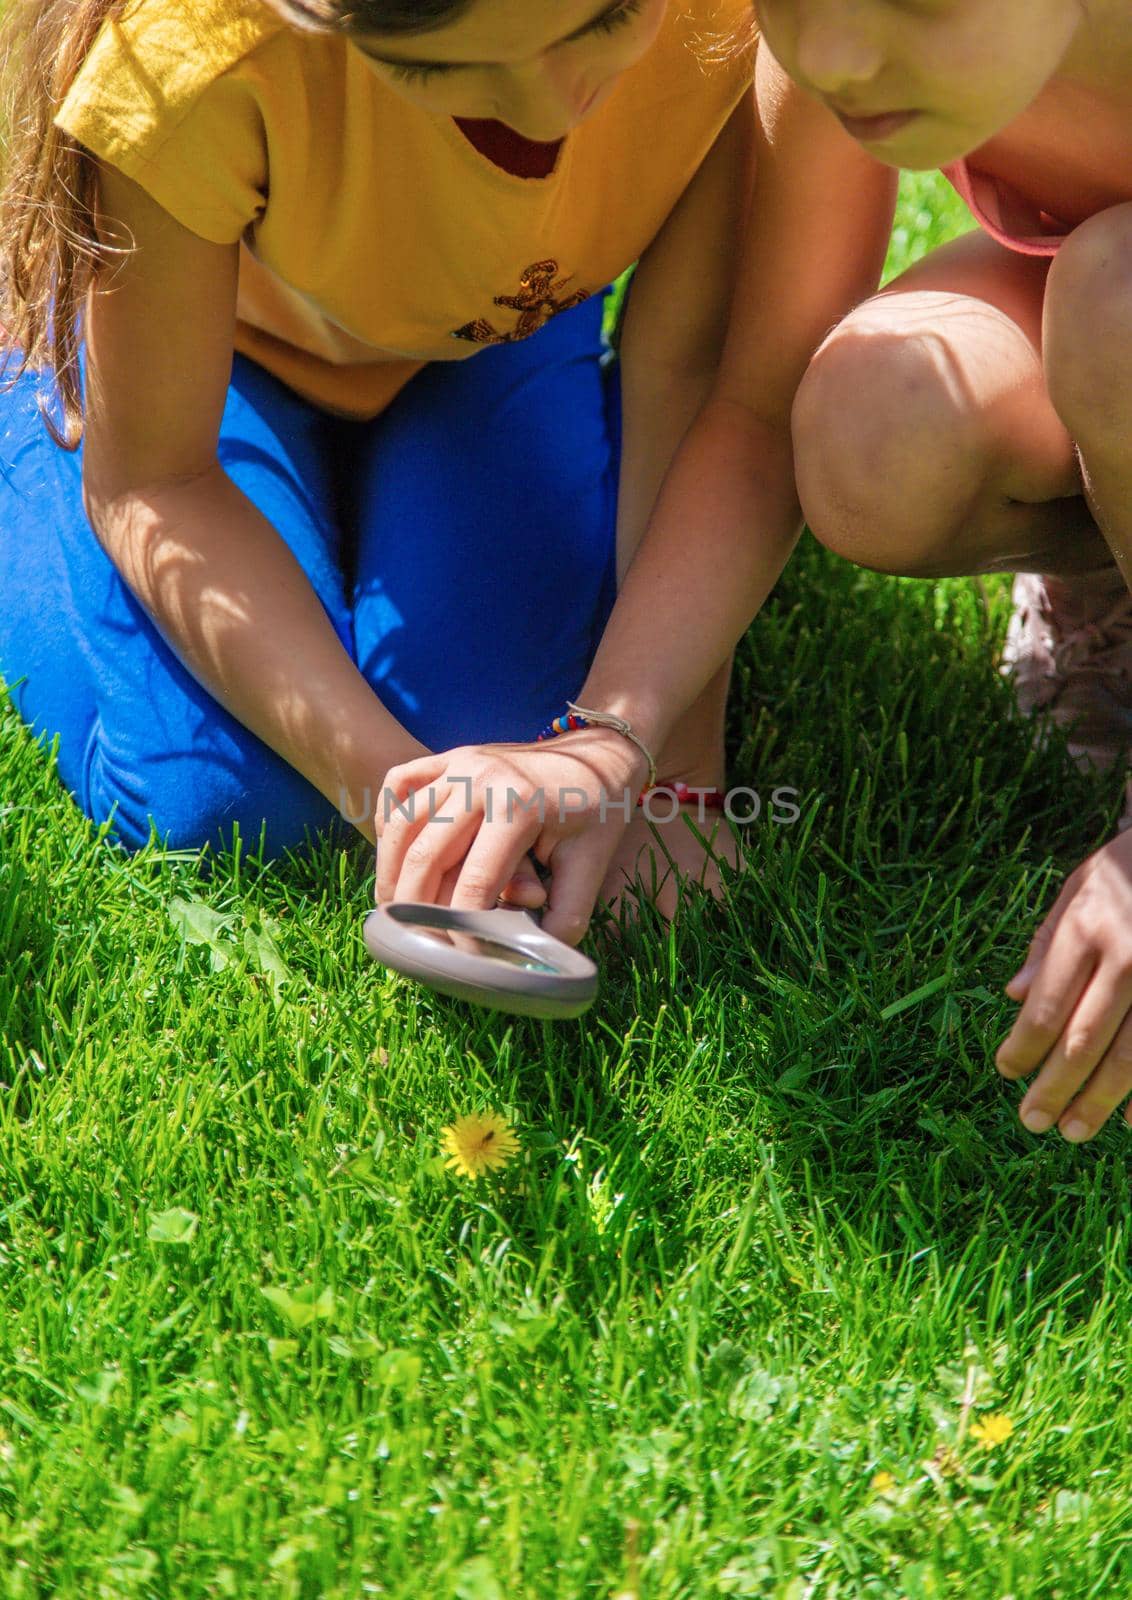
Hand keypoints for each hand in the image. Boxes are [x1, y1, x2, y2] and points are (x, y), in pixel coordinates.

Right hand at [373, 731, 648, 944]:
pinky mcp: (450, 757)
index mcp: (518, 807)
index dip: (461, 927)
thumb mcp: (591, 866)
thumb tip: (530, 958)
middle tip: (413, 940)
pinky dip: (389, 819)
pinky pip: (400, 783)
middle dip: (415, 907)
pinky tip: (395, 853)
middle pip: (427, 855)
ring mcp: (460, 763)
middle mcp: (481, 779)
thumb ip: (566, 916)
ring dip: (390, 868)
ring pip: (403, 822)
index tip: (458, 956)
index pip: (474, 882)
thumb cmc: (595, 814)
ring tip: (393, 907)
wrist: (597, 758)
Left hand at [996, 829, 1131, 1141]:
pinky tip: (1131, 1122)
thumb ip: (1045, 945)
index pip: (1046, 1006)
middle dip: (1053, 1087)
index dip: (1023, 1047)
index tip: (1005, 1072)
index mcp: (1087, 931)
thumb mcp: (1077, 890)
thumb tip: (1012, 996)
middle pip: (1084, 1040)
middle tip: (1032, 1121)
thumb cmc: (1126, 871)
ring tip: (1073, 1131)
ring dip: (1099, 1102)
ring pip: (1130, 1057)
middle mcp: (1128, 959)